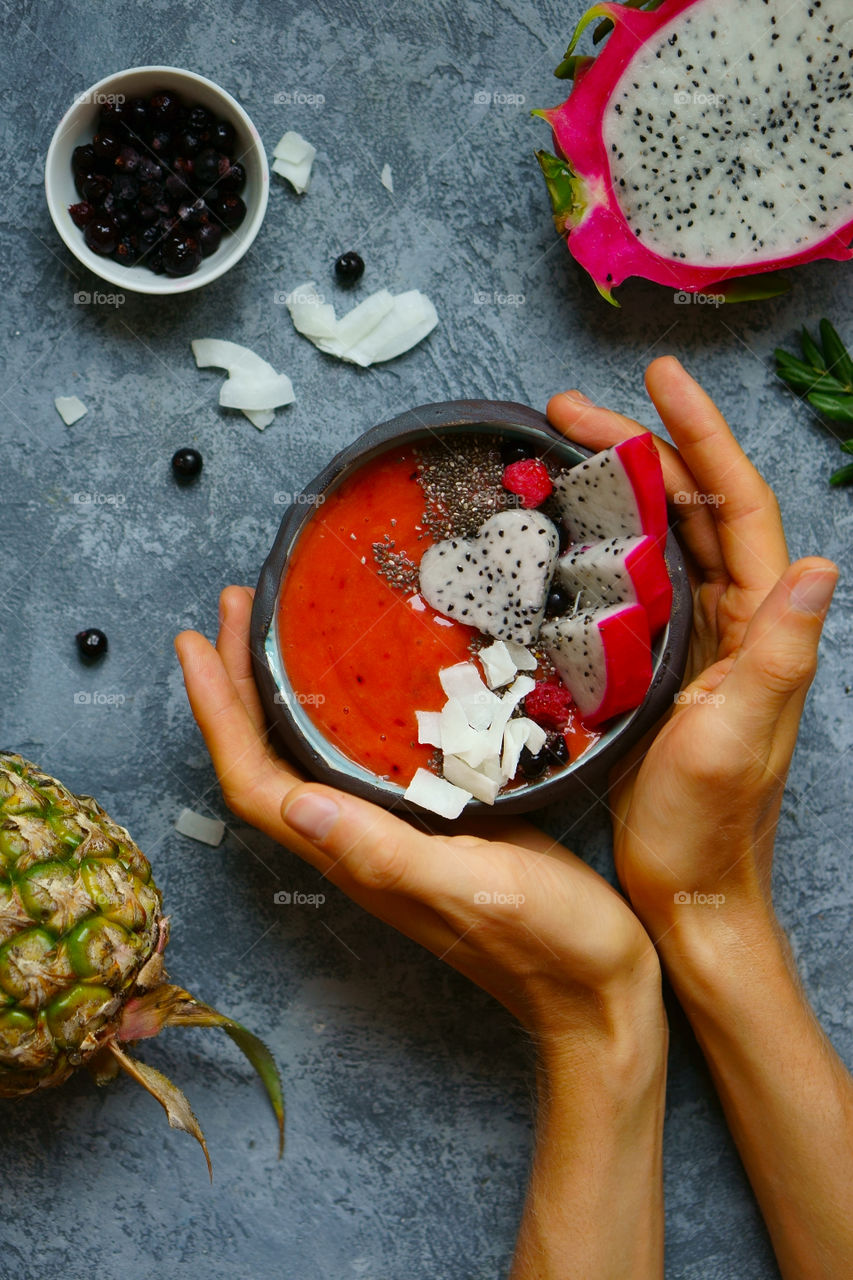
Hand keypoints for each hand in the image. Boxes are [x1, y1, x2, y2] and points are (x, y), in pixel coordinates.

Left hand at [175, 587, 662, 1050]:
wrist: (596, 984)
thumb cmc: (545, 944)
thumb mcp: (469, 888)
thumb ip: (386, 853)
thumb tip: (298, 805)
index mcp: (355, 856)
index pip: (254, 783)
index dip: (217, 716)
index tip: (194, 646)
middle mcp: (359, 840)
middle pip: (269, 759)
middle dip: (239, 684)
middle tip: (232, 608)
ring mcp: (394, 829)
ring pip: (310, 753)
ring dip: (281, 690)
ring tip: (275, 627)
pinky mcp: (435, 817)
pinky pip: (362, 754)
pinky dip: (343, 707)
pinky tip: (360, 675)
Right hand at [547, 357, 837, 947]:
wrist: (688, 891)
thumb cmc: (711, 826)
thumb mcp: (740, 738)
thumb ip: (778, 655)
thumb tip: (820, 568)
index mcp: (759, 625)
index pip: (738, 507)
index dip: (701, 438)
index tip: (657, 382)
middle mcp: (733, 620)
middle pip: (694, 507)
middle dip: (640, 446)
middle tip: (567, 410)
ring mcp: (694, 641)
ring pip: (660, 539)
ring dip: (617, 488)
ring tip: (558, 450)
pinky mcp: (657, 666)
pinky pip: (631, 585)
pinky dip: (601, 545)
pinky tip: (561, 532)